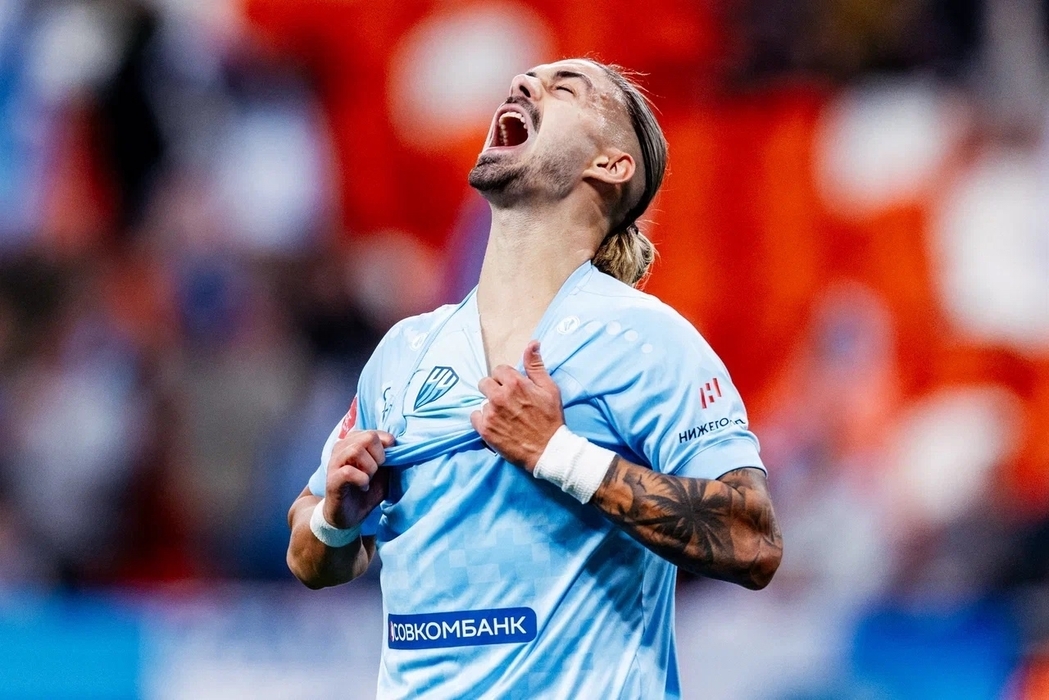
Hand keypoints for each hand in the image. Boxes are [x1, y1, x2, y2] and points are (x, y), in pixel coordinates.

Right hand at [324, 430, 394, 528]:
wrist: (350, 515)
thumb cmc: (367, 490)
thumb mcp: (384, 472)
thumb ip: (389, 457)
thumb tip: (399, 446)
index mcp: (355, 441)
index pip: (376, 432)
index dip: (386, 447)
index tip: (386, 462)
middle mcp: (342, 447)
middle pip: (368, 436)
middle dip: (379, 455)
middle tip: (377, 471)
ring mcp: (335, 462)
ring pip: (356, 450)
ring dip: (370, 467)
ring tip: (369, 478)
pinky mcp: (332, 478)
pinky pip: (349, 471)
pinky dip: (362, 480)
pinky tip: (363, 487)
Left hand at [470, 341, 563, 471]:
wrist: (548, 450)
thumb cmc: (551, 419)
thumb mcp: (549, 389)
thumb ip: (536, 366)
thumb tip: (532, 344)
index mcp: (515, 383)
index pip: (499, 370)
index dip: (506, 379)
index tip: (513, 389)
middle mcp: (500, 396)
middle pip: (485, 383)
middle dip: (494, 389)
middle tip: (507, 402)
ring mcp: (491, 413)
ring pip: (482, 401)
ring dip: (491, 406)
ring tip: (505, 417)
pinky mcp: (485, 429)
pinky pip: (474, 416)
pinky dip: (483, 420)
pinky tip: (496, 425)